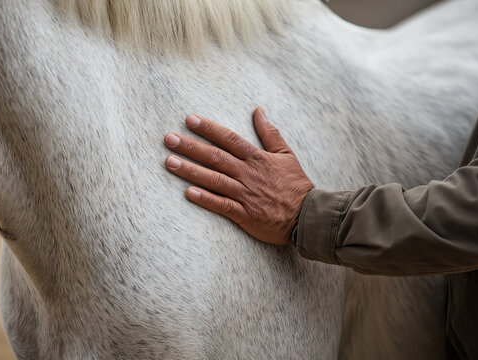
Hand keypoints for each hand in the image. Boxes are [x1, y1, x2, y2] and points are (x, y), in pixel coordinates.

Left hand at [164, 107, 313, 244]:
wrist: (308, 216)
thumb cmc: (296, 185)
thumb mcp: (286, 154)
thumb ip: (270, 133)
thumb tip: (259, 110)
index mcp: (257, 158)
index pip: (228, 139)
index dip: (208, 129)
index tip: (189, 120)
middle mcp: (248, 174)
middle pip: (215, 157)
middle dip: (190, 147)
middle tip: (168, 139)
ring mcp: (246, 194)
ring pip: (214, 180)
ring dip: (191, 170)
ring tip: (170, 163)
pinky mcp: (245, 215)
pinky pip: (222, 205)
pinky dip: (206, 199)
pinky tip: (188, 192)